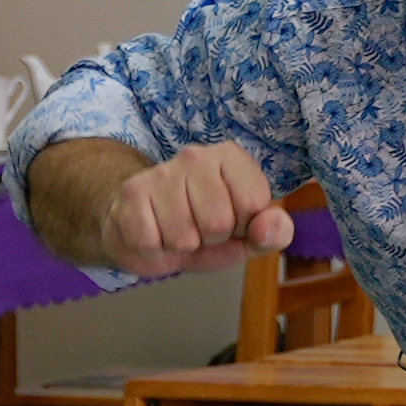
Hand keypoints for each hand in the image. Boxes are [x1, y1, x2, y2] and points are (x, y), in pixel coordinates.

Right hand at [74, 136, 295, 275]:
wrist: (144, 231)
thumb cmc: (200, 231)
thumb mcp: (244, 238)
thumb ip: (272, 233)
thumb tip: (273, 224)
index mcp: (231, 158)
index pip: (254, 203)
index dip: (242, 227)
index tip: (229, 222)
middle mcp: (196, 156)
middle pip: (218, 223)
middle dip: (209, 240)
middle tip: (198, 230)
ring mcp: (161, 172)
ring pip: (183, 237)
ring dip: (180, 247)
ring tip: (175, 233)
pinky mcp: (132, 193)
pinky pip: (150, 241)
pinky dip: (153, 250)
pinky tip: (153, 235)